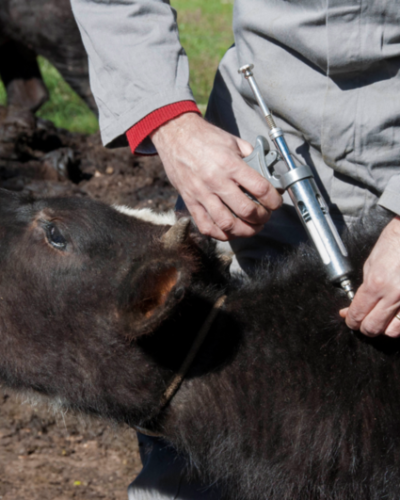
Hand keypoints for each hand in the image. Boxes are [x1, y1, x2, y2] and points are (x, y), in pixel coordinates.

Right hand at [150, 112, 281, 240]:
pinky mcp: (190, 201)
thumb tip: (266, 171)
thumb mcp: (232, 141)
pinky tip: (230, 231)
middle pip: (246, 211)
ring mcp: (201, 194)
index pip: (260, 189)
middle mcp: (216, 181)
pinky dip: (221, 234)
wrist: (174, 135)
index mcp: (230, 164)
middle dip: (261, 218)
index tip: (276, 202)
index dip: (273, 200)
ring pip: (227, 224)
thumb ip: (250, 156)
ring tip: (252, 227)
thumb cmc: (204, 137)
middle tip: (265, 216)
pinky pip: (206, 226)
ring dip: (244, 230)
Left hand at [340, 216, 399, 336]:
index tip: (348, 318)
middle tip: (361, 321)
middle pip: (373, 328)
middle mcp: (394, 295)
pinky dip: (399, 323)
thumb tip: (358, 303)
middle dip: (364, 327)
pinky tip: (395, 316)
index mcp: (376, 284)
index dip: (350, 320)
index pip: (357, 313)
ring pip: (393, 332)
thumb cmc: (394, 243)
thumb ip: (366, 287)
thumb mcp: (371, 264)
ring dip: (384, 328)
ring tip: (381, 319)